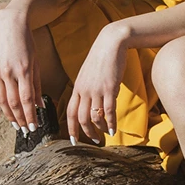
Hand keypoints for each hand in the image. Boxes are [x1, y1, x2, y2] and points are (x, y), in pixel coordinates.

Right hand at [0, 8, 38, 130]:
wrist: (9, 23)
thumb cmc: (27, 42)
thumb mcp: (36, 61)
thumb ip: (37, 84)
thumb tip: (40, 105)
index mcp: (24, 70)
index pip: (27, 99)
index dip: (30, 115)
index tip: (34, 127)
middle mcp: (9, 72)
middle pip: (13, 102)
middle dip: (21, 119)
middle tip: (26, 130)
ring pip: (1, 99)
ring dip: (8, 115)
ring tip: (16, 125)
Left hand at [66, 24, 125, 142]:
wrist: (110, 43)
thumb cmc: (101, 58)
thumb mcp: (87, 74)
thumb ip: (85, 89)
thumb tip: (88, 103)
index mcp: (77, 88)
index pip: (70, 112)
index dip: (71, 128)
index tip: (73, 140)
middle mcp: (84, 91)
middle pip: (81, 118)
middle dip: (86, 133)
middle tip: (94, 141)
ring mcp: (96, 90)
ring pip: (94, 117)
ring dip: (100, 129)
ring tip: (106, 134)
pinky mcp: (109, 88)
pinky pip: (109, 111)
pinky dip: (111, 123)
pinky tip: (114, 130)